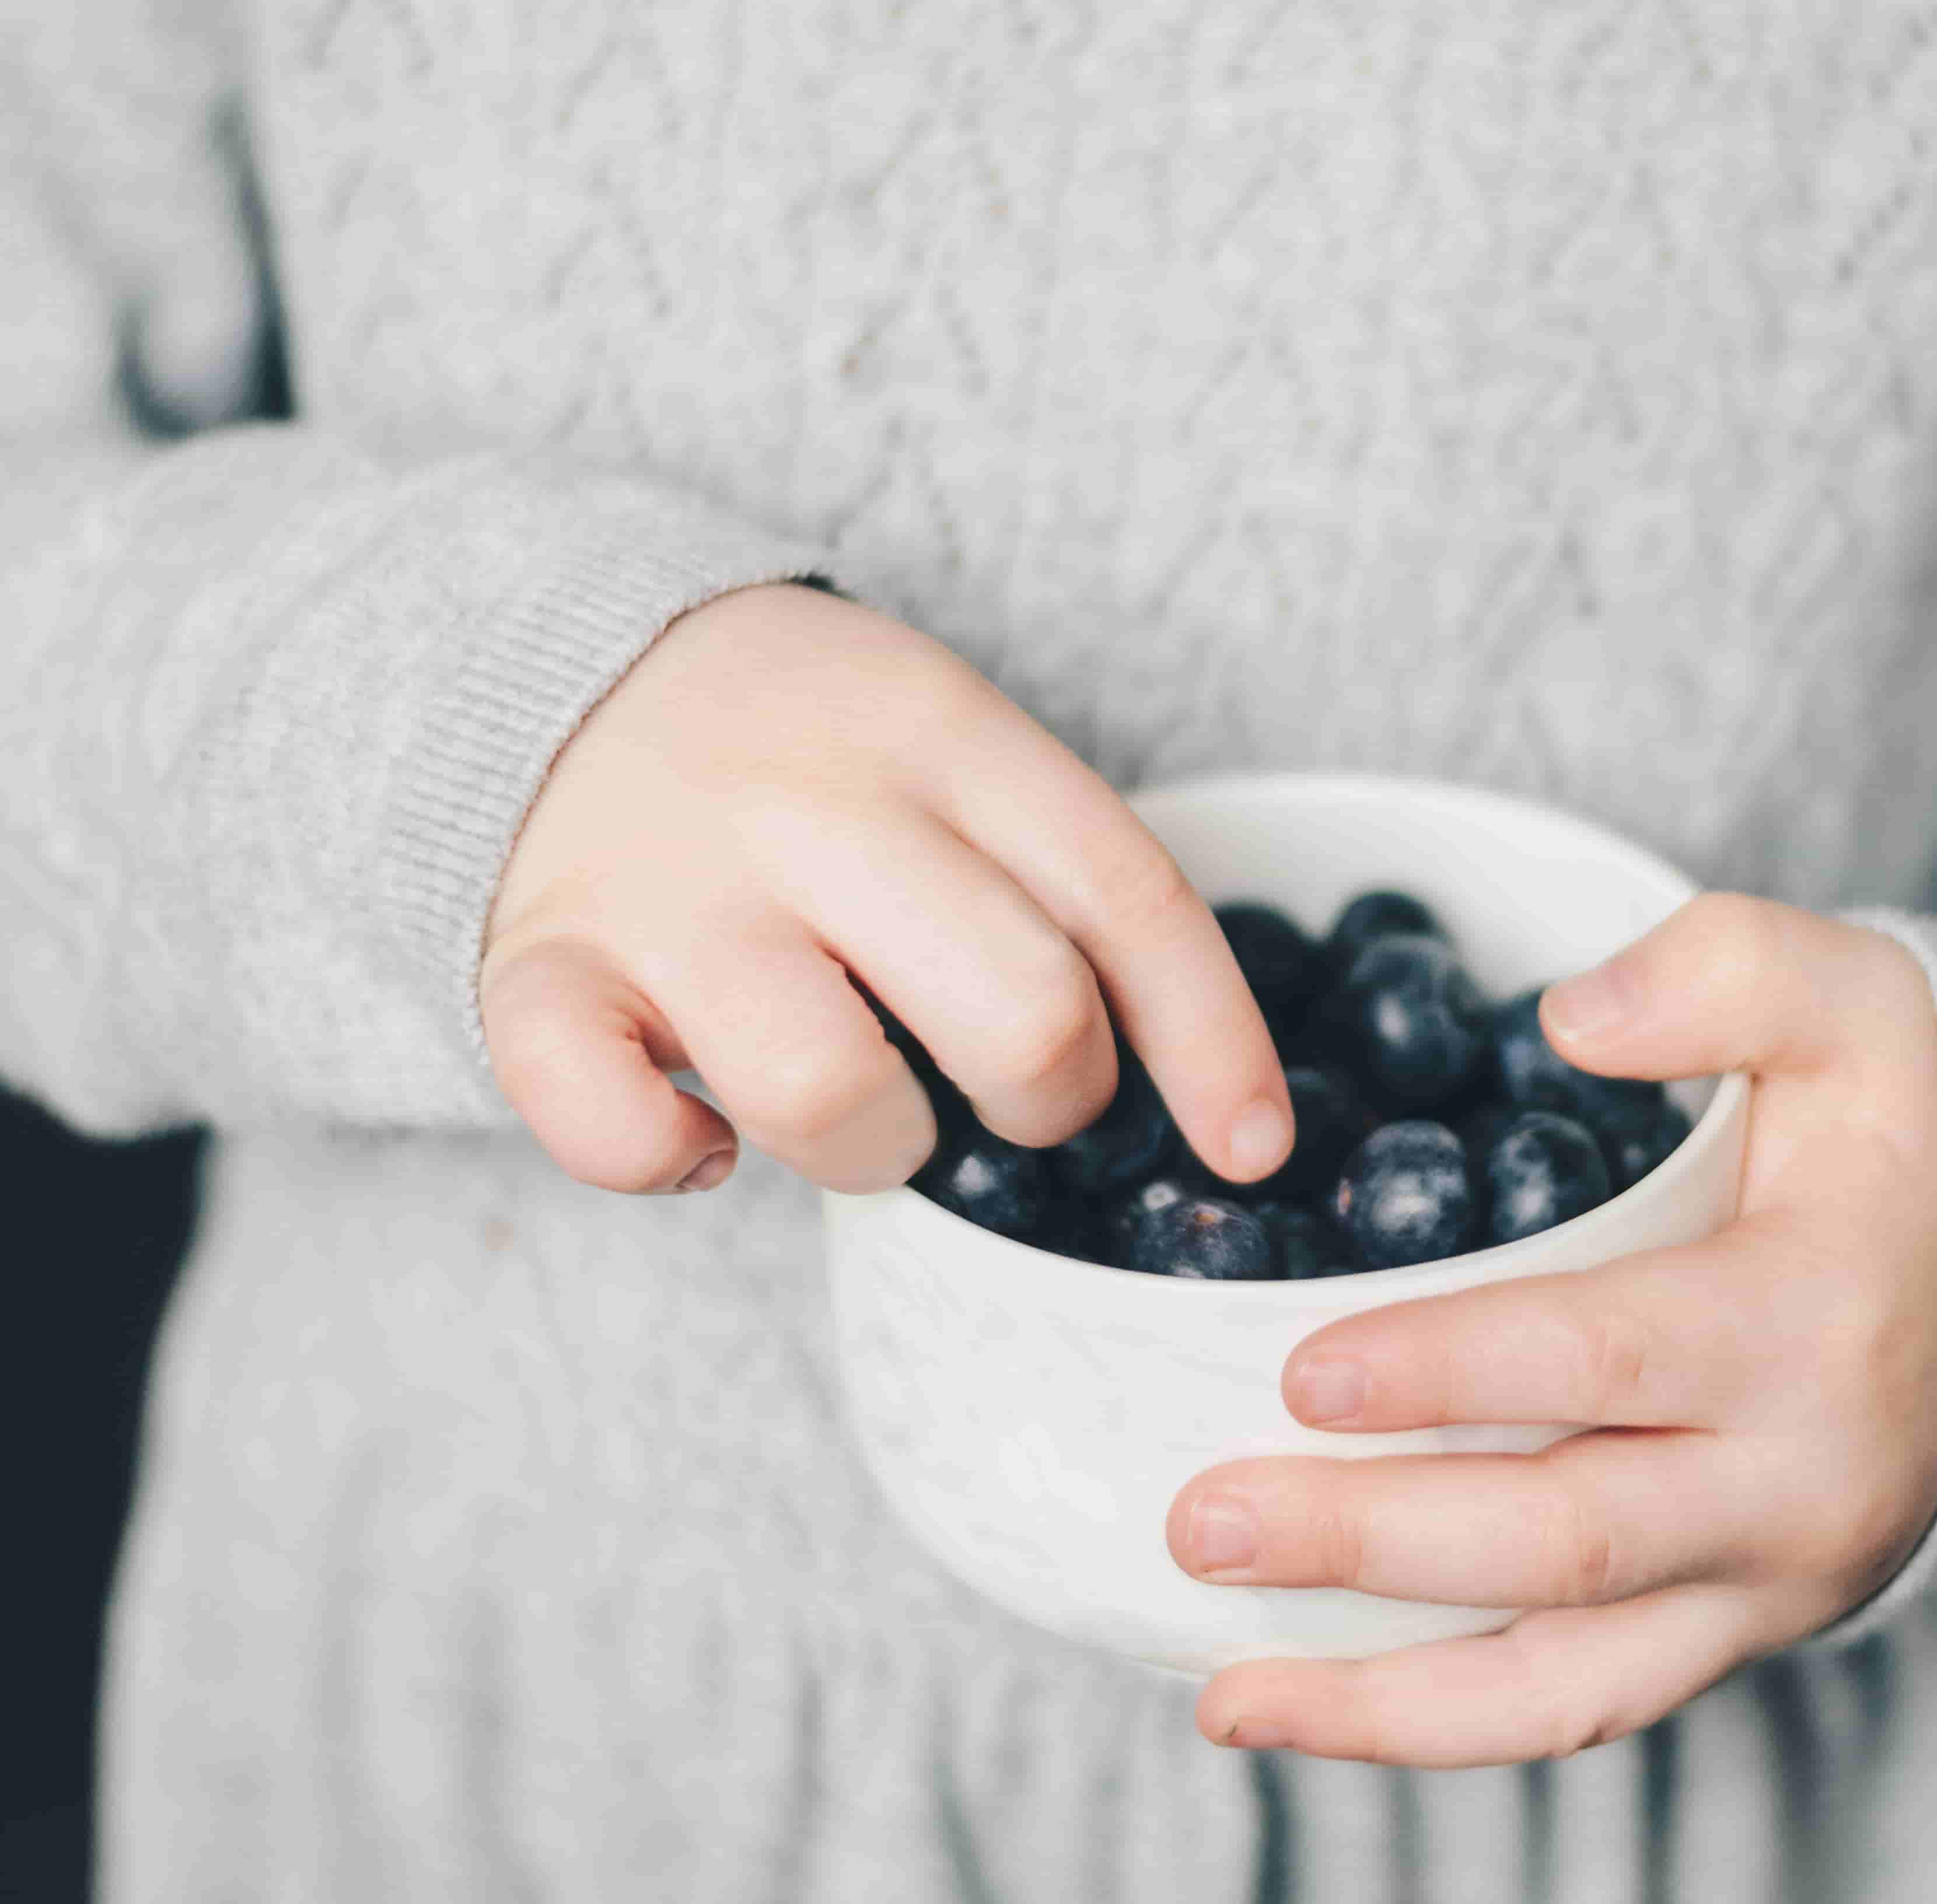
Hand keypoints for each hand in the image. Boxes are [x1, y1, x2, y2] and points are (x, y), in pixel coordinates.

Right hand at [480, 583, 1291, 1194]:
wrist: (558, 657)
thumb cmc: (810, 751)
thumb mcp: (951, 743)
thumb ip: (1055, 873)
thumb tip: (1207, 1087)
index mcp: (938, 730)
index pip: (1126, 898)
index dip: (1213, 1044)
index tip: (1251, 1144)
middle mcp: (810, 801)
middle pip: (1019, 1014)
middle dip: (1050, 1099)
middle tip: (1012, 1089)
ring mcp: (666, 887)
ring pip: (831, 1093)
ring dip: (879, 1151)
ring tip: (863, 1110)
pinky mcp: (536, 967)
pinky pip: (611, 1123)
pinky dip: (666, 1159)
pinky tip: (703, 1137)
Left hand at [1169, 896, 1936, 1764]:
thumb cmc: (1910, 1137)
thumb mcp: (1860, 1002)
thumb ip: (1726, 970)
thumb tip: (1566, 1021)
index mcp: (1815, 1323)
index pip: (1607, 1360)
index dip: (1451, 1372)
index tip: (1298, 1372)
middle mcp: (1798, 1484)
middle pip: (1562, 1541)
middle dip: (1369, 1543)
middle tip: (1200, 1520)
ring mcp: (1769, 1583)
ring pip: (1566, 1683)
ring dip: (1382, 1701)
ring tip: (1221, 1692)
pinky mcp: (1737, 1633)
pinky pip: (1584, 1709)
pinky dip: (1442, 1730)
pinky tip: (1306, 1707)